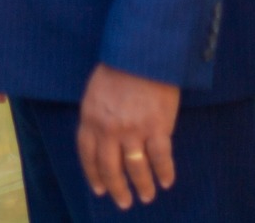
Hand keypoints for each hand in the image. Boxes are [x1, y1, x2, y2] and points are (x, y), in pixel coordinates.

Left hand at [78, 64, 179, 210]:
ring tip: (147, 196)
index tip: (100, 189)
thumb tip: (100, 138)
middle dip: (117, 189)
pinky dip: (164, 172)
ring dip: (142, 186)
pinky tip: (166, 181)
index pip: (88, 155)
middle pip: (110, 168)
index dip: (94, 175)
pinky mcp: (157, 128)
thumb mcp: (95, 91)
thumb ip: (96, 116)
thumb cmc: (119, 66)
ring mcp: (133, 130)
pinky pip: (160, 158)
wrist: (142, 53)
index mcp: (90, 118)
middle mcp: (108, 129)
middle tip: (124, 202)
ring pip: (136, 168)